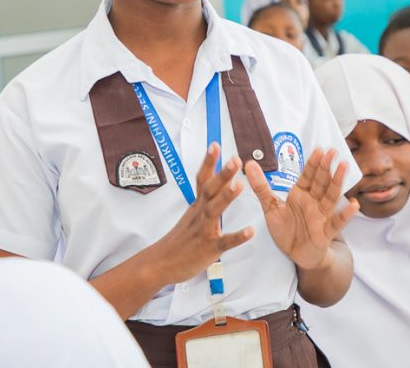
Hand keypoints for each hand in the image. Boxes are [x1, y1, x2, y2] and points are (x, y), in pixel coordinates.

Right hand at [148, 144, 253, 283]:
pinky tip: (250, 231)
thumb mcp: (190, 216)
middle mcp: (199, 215)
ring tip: (240, 185)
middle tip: (235, 159)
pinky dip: (237, 236)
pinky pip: (225, 242)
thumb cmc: (178, 241)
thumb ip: (204, 202)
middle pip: (210, 190)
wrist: (160, 263)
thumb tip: (216, 186)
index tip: (215, 145)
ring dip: (227, 197)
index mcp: (197, 207)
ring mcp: (204, 231)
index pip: (203, 179)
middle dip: (222, 174)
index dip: (209, 162)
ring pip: (214, 211)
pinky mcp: (209, 248)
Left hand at [245, 149, 358, 270]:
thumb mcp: (269, 207)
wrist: (296, 254)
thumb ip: (260, 186)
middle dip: (326, 167)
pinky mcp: (325, 233)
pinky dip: (345, 215)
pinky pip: (336, 223)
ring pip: (331, 197)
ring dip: (337, 182)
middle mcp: (313, 202)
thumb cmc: (286, 229)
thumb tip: (249, 164)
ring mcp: (321, 216)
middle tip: (333, 151)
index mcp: (300, 195)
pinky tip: (353, 205)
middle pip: (321, 182)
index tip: (318, 149)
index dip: (313, 163)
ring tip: (344, 167)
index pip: (308, 176)